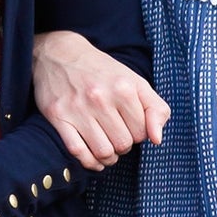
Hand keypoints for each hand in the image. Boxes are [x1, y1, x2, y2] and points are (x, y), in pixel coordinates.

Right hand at [31, 28, 169, 167]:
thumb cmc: (102, 72)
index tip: (130, 125)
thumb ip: (156, 109)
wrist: (60, 54)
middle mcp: (100, 98)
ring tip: (108, 147)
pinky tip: (95, 159)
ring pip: (103, 152)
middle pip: (123, 144)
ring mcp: (77, 108)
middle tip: (117, 134)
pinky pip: (78, 152)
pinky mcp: (58, 116)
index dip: (139, 133)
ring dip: (109, 157)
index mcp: (123, 88)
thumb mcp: (135, 82)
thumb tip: (157, 139)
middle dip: (124, 145)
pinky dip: (90, 162)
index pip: (142, 132)